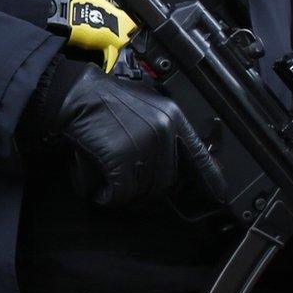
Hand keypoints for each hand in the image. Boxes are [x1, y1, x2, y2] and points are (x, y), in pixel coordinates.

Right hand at [44, 65, 226, 207]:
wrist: (74, 95)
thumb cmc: (103, 101)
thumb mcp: (146, 107)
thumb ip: (163, 131)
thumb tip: (171, 163)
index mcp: (173, 118)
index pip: (200, 157)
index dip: (210, 180)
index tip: (218, 197)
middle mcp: (163, 131)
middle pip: (166, 182)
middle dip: (146, 192)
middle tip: (127, 189)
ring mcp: (143, 144)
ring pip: (142, 190)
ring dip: (123, 193)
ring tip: (107, 182)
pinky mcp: (121, 157)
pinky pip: (119, 193)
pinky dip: (106, 195)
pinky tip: (98, 188)